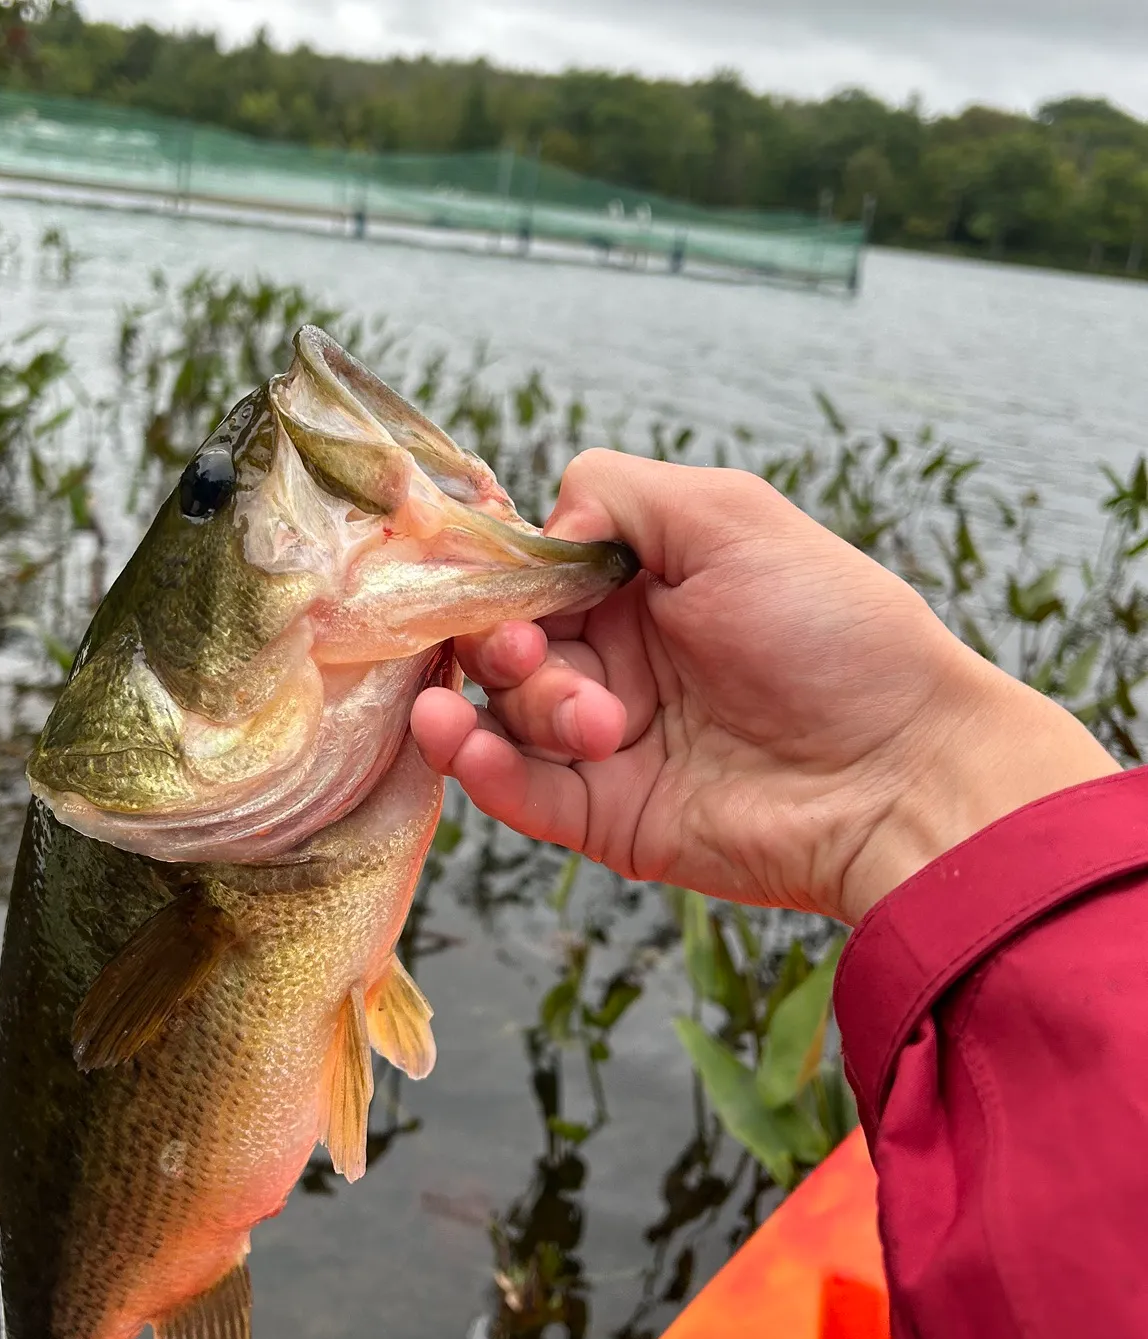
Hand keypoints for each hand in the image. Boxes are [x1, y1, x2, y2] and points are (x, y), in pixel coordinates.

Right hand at [411, 451, 1118, 925]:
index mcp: (637, 586)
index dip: (498, 579)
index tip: (502, 588)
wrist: (900, 771)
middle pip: (499, 645)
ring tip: (584, 720)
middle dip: (503, 646)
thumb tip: (535, 538)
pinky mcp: (605, 817)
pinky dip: (479, 767)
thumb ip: (612, 494)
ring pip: (499, 716)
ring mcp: (604, 743)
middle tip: (534, 653)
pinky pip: (515, 793)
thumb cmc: (833, 631)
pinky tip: (467, 743)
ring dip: (512, 706)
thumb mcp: (728, 513)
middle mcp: (613, 659)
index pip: (526, 576)